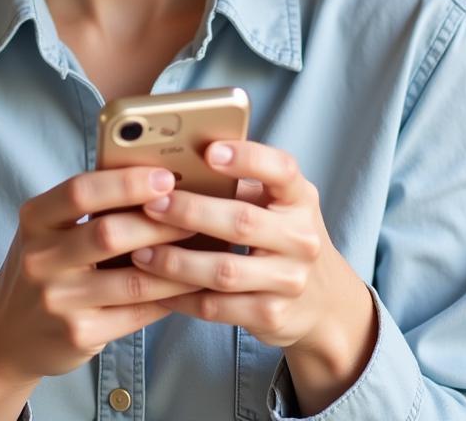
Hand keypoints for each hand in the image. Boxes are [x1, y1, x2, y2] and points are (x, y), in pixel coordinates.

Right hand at [0, 166, 202, 395]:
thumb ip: (89, 204)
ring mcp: (58, 301)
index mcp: (35, 219)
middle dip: (161, 221)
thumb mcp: (50, 227)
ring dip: (176, 262)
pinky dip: (170, 296)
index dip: (126, 182)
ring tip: (207, 247)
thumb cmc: (45, 264)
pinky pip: (137, 313)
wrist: (7, 333)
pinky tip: (192, 283)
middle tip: (198, 211)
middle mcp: (41, 259)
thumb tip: (158, 177)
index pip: (80, 191)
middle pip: (109, 233)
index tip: (166, 175)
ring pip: (132, 279)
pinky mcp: (79, 335)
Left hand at [129, 140, 373, 362]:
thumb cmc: (281, 236)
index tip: (209, 151)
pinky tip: (156, 287)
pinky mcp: (272, 315)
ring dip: (176, 261)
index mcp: (300, 197)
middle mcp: (301, 238)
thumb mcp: (276, 203)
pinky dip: (182, 296)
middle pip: (242, 221)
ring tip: (141, 250)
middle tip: (151, 204)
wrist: (324, 302)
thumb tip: (175, 160)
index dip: (246, 158)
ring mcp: (289, 280)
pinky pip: (218, 307)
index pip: (281, 169)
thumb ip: (241, 182)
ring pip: (224, 270)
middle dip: (190, 212)